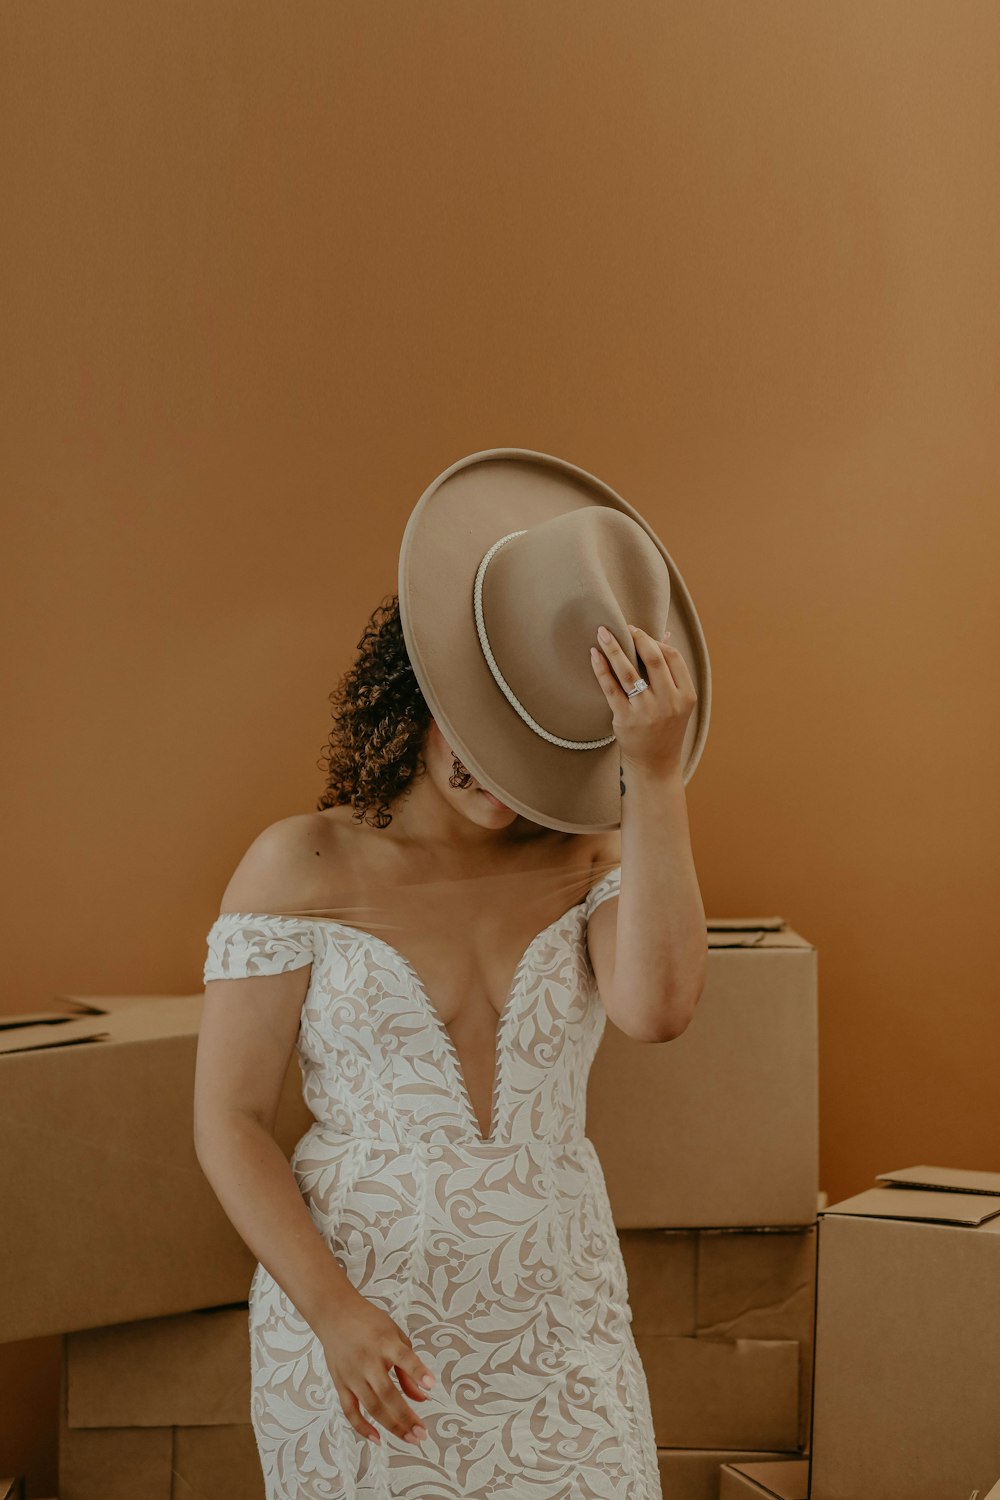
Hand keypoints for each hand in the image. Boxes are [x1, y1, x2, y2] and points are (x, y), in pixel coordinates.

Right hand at [318, 1290, 436, 1447]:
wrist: (335, 1313)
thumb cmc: (369, 1323)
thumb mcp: (395, 1335)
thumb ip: (409, 1366)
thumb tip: (423, 1396)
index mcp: (384, 1342)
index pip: (403, 1357)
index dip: (417, 1371)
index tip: (432, 1385)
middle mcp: (367, 1359)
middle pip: (386, 1392)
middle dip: (405, 1416)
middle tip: (421, 1433)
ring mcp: (352, 1374)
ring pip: (371, 1406)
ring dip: (391, 1425)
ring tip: (410, 1438)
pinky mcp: (340, 1383)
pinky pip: (350, 1410)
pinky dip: (362, 1427)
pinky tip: (377, 1439)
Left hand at [590, 622, 697, 776]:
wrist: (654, 764)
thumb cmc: (664, 729)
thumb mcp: (676, 702)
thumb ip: (671, 671)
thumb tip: (664, 636)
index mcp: (685, 696)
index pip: (673, 658)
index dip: (655, 641)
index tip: (639, 633)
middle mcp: (669, 703)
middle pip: (653, 660)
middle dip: (636, 638)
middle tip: (621, 626)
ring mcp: (647, 711)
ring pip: (629, 672)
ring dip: (614, 648)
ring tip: (602, 632)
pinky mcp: (625, 719)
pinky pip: (611, 688)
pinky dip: (601, 669)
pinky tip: (595, 655)